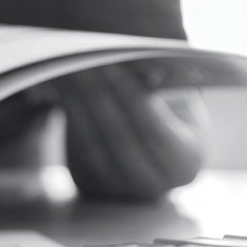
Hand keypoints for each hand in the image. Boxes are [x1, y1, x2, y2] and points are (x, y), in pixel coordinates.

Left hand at [53, 63, 209, 199]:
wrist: (156, 143)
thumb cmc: (174, 112)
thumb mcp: (182, 99)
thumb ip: (164, 85)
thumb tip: (132, 60)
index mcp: (183, 166)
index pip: (156, 133)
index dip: (134, 99)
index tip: (116, 66)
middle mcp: (151, 185)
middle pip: (119, 137)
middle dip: (99, 94)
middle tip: (83, 58)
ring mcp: (117, 188)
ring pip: (92, 143)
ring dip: (78, 101)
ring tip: (69, 66)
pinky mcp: (89, 181)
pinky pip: (76, 145)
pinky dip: (69, 112)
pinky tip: (62, 84)